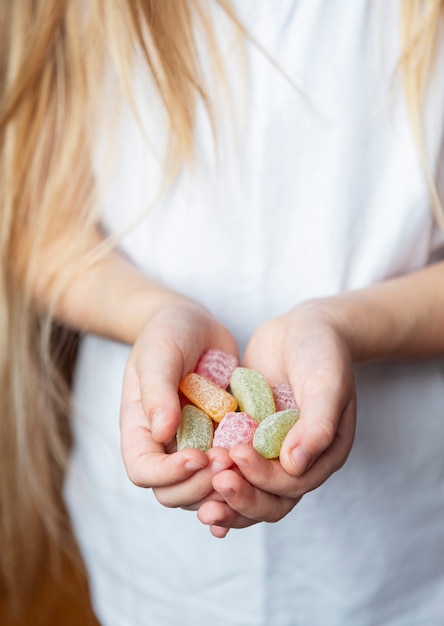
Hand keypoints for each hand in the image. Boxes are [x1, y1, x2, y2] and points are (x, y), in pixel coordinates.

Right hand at [119, 294, 236, 508]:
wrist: (195, 325)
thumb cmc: (167, 333)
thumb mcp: (158, 354)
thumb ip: (158, 391)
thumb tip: (162, 433)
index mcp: (141, 429)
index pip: (143, 471)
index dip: (168, 474)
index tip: (198, 455)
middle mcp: (165, 446)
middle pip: (173, 492)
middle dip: (200, 485)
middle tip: (229, 460)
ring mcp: (194, 446)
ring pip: (204, 490)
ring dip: (224, 486)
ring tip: (245, 460)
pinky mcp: (222, 441)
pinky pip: (230, 471)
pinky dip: (244, 476)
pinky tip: (261, 468)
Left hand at [198, 300, 356, 534]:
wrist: (305, 326)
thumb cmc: (323, 352)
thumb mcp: (327, 384)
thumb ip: (318, 425)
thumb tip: (295, 465)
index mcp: (323, 454)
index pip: (292, 484)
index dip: (263, 478)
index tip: (235, 455)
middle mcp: (298, 459)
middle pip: (269, 497)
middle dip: (241, 494)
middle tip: (214, 478)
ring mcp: (271, 449)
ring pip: (248, 486)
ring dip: (225, 493)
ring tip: (198, 484)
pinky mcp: (249, 435)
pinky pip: (232, 461)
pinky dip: (215, 472)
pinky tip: (190, 474)